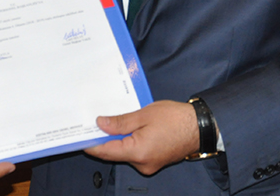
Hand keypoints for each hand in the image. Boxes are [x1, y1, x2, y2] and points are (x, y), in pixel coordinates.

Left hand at [84, 100, 198, 174]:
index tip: (79, 136)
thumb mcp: (144, 115)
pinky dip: (130, 141)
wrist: (201, 127)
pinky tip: (130, 127)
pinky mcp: (155, 161)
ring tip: (114, 120)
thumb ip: (120, 122)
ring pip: (126, 152)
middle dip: (105, 138)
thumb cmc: (175, 119)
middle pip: (115, 152)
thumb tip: (100, 124)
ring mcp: (149, 164)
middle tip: (94, 121)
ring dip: (119, 138)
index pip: (106, 151)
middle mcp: (142, 164)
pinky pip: (136, 152)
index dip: (90, 144)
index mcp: (137, 152)